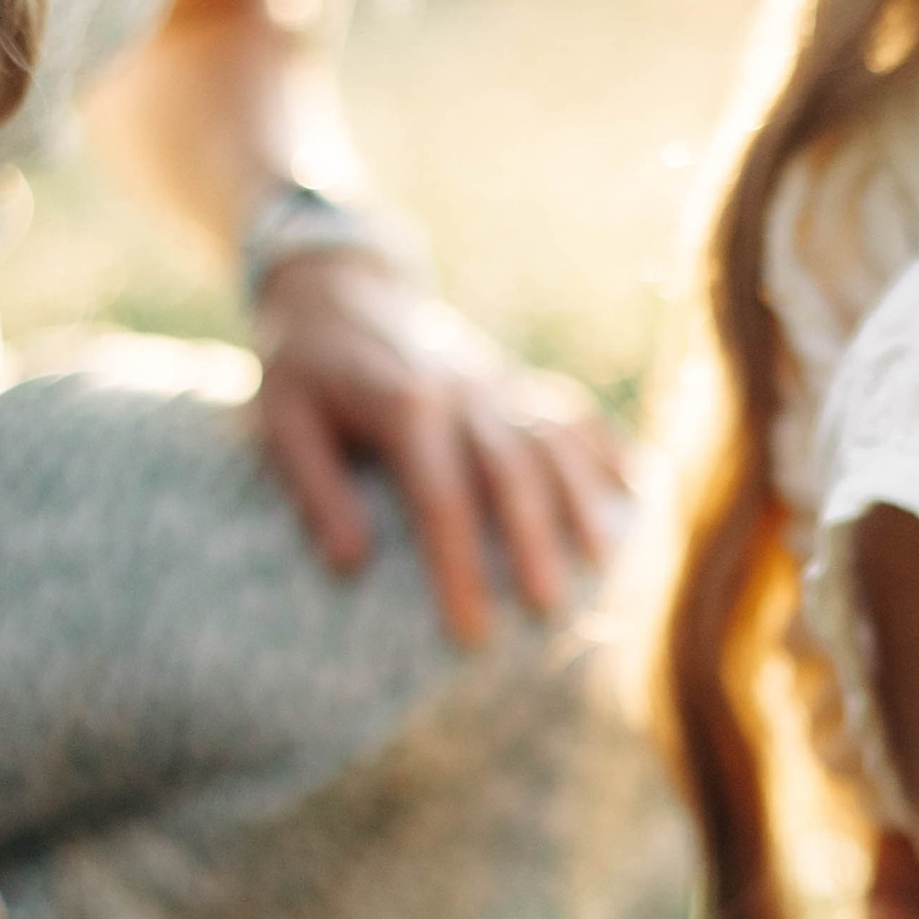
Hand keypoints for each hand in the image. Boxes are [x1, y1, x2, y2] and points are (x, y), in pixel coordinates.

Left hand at [253, 253, 627, 647]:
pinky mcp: (515, 377)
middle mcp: (463, 388)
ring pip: (554, 440)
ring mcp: (497, 379)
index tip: (471, 630)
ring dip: (581, 500)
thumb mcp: (282, 422)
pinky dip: (606, 449)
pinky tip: (635, 493)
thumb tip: (351, 564)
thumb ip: (315, 489)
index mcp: (404, 402)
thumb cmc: (305, 370)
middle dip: (533, 541)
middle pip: (512, 470)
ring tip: (603, 563)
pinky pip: (572, 410)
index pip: (440, 496)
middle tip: (548, 610)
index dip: (459, 565)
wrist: (338, 288)